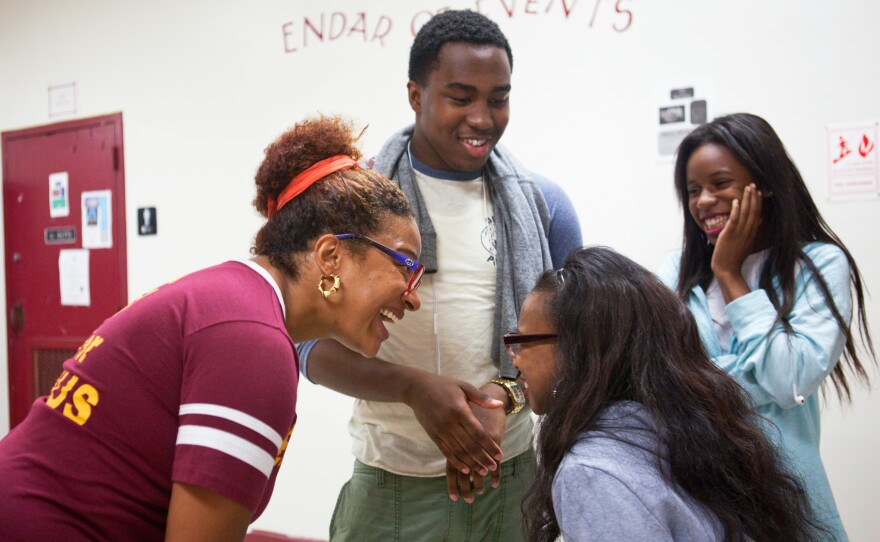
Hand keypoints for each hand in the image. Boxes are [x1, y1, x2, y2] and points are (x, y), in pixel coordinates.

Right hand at [404, 374, 504, 477]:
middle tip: (493, 467)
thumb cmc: (444, 386)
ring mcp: (440, 430)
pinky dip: (456, 461)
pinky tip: (465, 469)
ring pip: (458, 451)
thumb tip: (500, 404)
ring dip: (471, 463)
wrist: (417, 389)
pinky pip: (446, 452)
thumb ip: (482, 398)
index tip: (499, 455)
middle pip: (469, 445)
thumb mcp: (464, 387)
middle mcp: (449, 423)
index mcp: (459, 410)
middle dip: (483, 458)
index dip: (489, 445)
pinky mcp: (433, 435)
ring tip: (482, 471)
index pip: (478, 432)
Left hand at [711, 183, 763, 302]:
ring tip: (747, 188)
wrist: (727, 269)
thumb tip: (757, 222)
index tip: (759, 192)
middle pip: (754, 211)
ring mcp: (739, 233)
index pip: (758, 214)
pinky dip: (736, 210)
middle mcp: (748, 231)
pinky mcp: (729, 235)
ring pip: (745, 213)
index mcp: (752, 233)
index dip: (759, 202)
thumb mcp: (746, 243)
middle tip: (754, 184)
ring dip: (747, 199)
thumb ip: (751, 232)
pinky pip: (734, 220)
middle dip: (754, 197)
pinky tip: (736, 201)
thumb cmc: (734, 257)